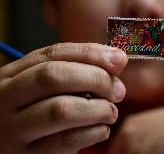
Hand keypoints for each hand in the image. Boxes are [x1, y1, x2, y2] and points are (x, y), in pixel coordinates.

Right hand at [0, 43, 127, 153]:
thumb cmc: (41, 113)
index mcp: (13, 75)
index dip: (90, 53)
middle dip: (96, 79)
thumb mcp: (49, 89)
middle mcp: (6, 98)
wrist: (15, 150)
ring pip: (61, 110)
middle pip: (54, 77)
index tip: (118, 59)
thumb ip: (78, 70)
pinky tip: (101, 129)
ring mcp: (14, 129)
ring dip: (98, 108)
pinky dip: (95, 132)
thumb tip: (116, 59)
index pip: (53, 53)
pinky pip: (68, 140)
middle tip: (118, 90)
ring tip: (110, 112)